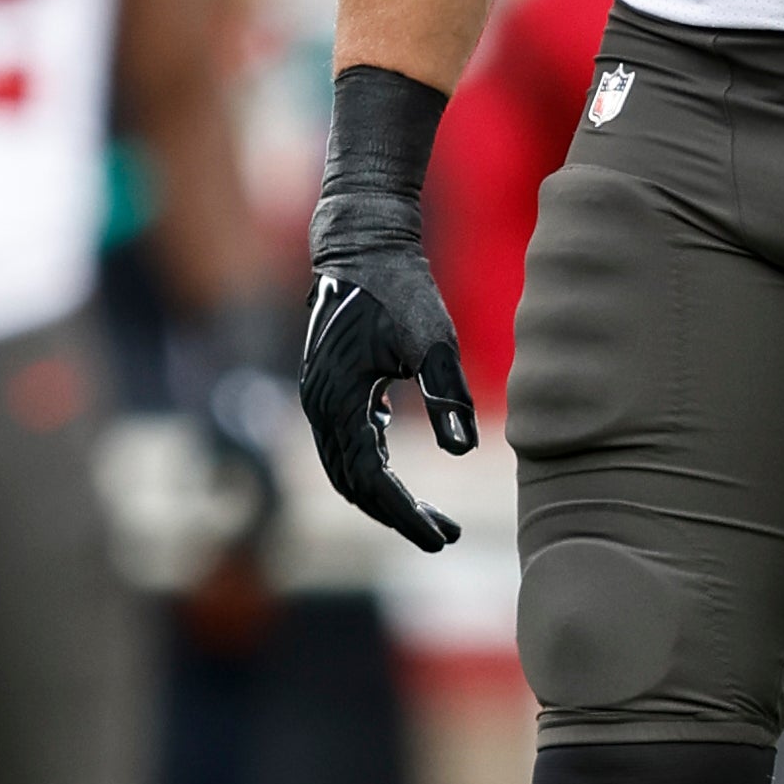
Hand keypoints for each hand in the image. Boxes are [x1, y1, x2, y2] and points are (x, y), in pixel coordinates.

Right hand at [300, 260, 474, 551]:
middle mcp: (319, 406)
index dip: (405, 515)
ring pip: (346, 468)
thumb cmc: (401, 288)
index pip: (369, 480)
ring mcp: (320, 397)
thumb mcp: (432, 341)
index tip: (441, 539)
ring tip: (431, 516)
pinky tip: (400, 472)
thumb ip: (447, 394)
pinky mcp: (329, 386)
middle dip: (398, 515)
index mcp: (339, 401)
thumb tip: (464, 451)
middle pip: (353, 485)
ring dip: (385, 495)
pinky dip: (372, 466)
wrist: (363, 244)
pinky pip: (346, 443)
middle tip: (445, 536)